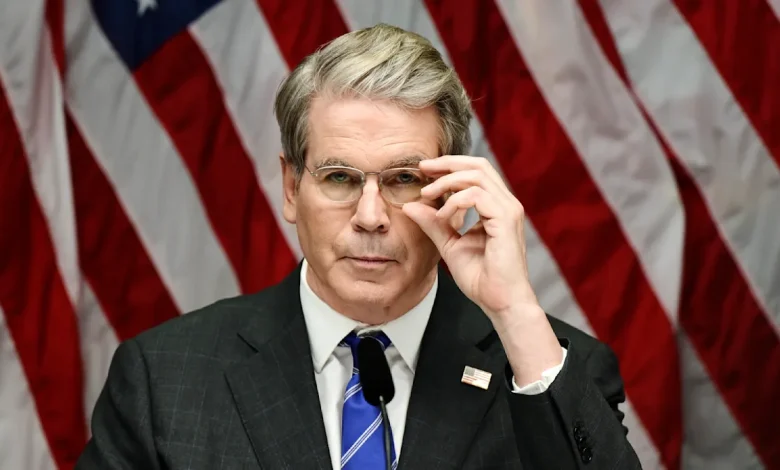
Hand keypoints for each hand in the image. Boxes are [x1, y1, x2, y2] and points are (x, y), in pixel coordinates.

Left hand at [402, 155, 536, 317]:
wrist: (500, 302)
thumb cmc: (482, 278)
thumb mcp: (449, 244)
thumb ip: (433, 223)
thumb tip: (410, 206)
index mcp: (496, 206)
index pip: (476, 172)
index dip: (449, 166)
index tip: (424, 171)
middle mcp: (505, 203)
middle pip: (478, 165)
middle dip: (447, 163)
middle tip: (423, 168)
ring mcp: (508, 209)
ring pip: (477, 175)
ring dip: (447, 181)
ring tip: (427, 195)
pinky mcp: (506, 219)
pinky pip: (477, 195)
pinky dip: (454, 201)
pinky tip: (442, 216)